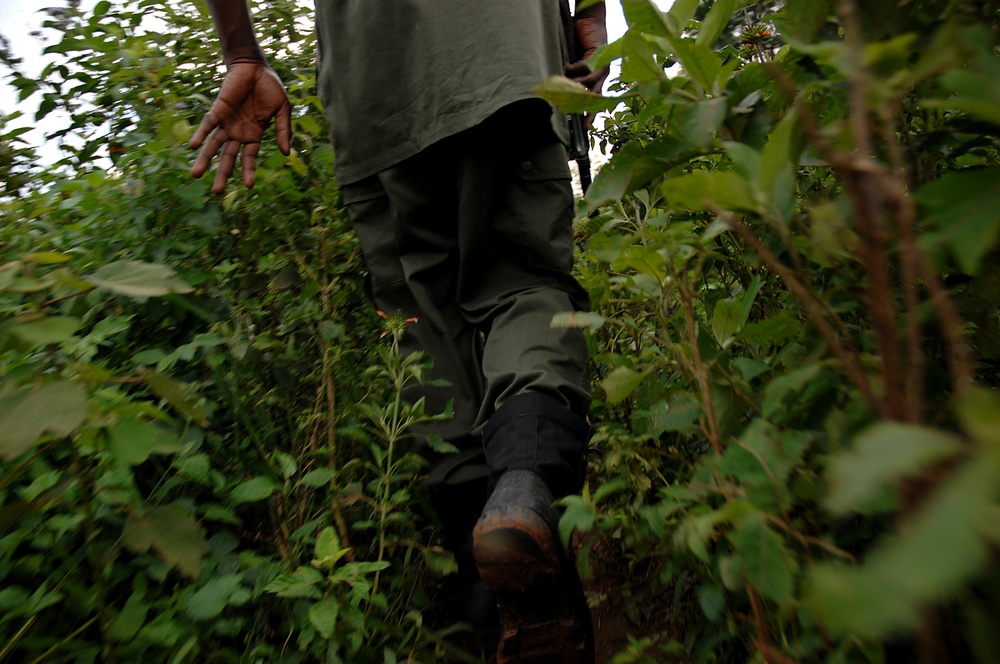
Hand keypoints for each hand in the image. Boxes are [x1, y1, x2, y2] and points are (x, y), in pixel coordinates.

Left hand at [190, 61, 291, 193]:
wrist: (255, 66)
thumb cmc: (270, 87)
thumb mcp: (282, 110)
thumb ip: (284, 130)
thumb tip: (286, 153)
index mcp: (254, 135)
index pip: (248, 158)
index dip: (247, 171)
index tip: (248, 186)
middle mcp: (238, 132)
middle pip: (227, 157)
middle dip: (221, 174)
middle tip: (215, 192)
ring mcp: (226, 122)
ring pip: (213, 145)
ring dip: (205, 159)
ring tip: (196, 174)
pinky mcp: (218, 109)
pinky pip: (207, 124)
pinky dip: (200, 135)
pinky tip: (194, 147)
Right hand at [566, 6, 610, 127]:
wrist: (589, 24)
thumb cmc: (580, 44)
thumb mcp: (574, 66)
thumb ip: (571, 79)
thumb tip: (562, 92)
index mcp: (596, 80)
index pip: (595, 101)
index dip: (590, 114)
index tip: (584, 128)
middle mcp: (602, 76)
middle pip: (597, 98)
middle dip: (590, 111)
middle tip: (584, 125)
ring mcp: (602, 66)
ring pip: (591, 84)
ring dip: (578, 87)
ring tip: (567, 85)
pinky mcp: (599, 56)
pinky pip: (587, 68)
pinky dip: (576, 68)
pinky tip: (568, 66)